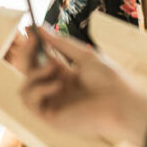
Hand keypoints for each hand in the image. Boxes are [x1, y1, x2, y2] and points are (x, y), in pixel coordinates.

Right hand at [19, 29, 146, 146]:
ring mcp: (53, 104)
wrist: (121, 102)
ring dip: (33, 75)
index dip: (33, 46)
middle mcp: (56, 90)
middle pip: (30, 72)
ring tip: (53, 68)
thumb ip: (61, 44)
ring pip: (25, 89)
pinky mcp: (51, 118)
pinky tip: (57, 85)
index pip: (41, 60)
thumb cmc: (109, 79)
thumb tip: (41, 28)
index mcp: (65, 76)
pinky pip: (30, 103)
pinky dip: (39, 90)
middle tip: (32, 39)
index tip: (29, 30)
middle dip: (27, 54)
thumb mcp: (84, 56)